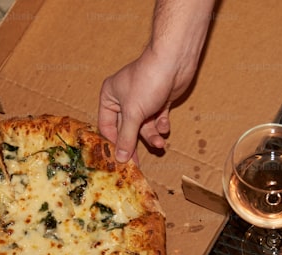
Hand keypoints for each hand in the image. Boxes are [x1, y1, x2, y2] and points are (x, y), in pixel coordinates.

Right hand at [97, 0, 213, 162]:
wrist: (174, 62)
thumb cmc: (148, 81)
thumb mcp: (133, 113)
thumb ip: (126, 137)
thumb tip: (119, 158)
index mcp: (110, 96)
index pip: (106, 126)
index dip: (113, 143)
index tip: (120, 160)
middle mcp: (124, 99)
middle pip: (126, 129)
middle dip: (134, 143)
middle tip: (138, 163)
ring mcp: (142, 100)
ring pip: (143, 126)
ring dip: (151, 136)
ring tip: (160, 144)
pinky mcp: (158, 101)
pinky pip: (156, 120)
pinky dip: (160, 126)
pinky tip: (165, 127)